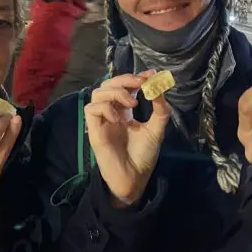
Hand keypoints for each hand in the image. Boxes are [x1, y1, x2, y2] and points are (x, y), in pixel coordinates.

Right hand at [85, 72, 171, 207]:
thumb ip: (160, 110)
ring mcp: (102, 120)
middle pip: (109, 84)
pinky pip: (91, 109)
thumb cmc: (144, 156)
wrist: (134, 178)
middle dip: (125, 79)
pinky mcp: (94, 130)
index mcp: (125, 111)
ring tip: (132, 103)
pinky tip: (117, 117)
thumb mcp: (156, 130)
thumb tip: (160, 88)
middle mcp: (112, 112)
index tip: (151, 73)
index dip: (136, 77)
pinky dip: (104, 107)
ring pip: (98, 92)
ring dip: (115, 92)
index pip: (126, 87)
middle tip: (140, 83)